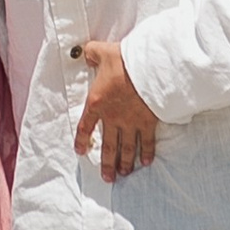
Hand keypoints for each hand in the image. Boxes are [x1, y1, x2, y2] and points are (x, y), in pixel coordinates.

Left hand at [71, 39, 157, 184]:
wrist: (148, 68)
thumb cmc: (123, 60)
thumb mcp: (101, 52)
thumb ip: (91, 53)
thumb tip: (85, 53)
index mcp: (97, 102)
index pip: (86, 126)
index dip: (82, 140)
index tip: (81, 152)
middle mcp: (113, 117)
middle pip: (108, 145)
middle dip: (106, 163)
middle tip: (106, 177)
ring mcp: (131, 122)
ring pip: (126, 148)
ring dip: (124, 163)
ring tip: (122, 174)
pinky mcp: (148, 122)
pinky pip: (148, 141)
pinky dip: (147, 152)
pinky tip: (145, 162)